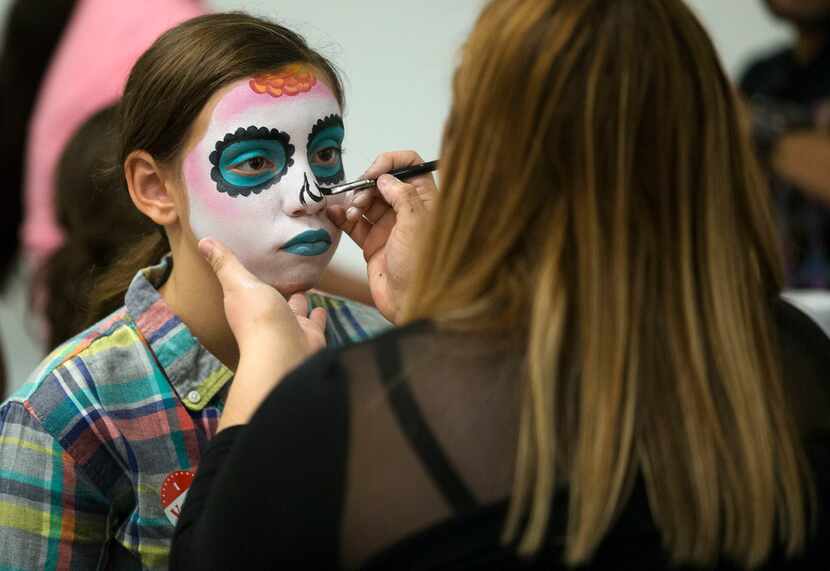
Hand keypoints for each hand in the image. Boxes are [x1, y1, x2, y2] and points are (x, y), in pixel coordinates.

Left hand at [199, 238, 326, 428]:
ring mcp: (289, 329)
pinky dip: (317, 315)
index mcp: (246, 307)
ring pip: (294, 311)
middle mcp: (267, 319)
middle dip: (276, 290)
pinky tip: (321, 306)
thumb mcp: (239, 283)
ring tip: (303, 286)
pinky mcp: (310, 335)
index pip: (246, 290)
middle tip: (282, 274)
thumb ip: (226, 264)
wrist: (286, 353)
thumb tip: (204, 241)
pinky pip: (314, 321)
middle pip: (271, 301)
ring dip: (297, 301)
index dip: (248, 280)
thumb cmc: (259, 318)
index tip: (253, 264)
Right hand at [327, 151, 435, 322]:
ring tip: (352, 214)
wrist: (410, 303)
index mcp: (425, 202)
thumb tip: (385, 178)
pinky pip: (354, 223)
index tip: (375, 172)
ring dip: (354, 202)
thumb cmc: (422, 267)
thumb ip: (401, 195)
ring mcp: (389, 227)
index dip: (392, 163)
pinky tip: (334, 213)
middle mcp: (407, 211)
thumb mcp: (415, 223)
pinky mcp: (373, 243)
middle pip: (383, 183)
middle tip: (359, 199)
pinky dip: (342, 216)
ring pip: (366, 201)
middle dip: (366, 186)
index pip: (411, 166)